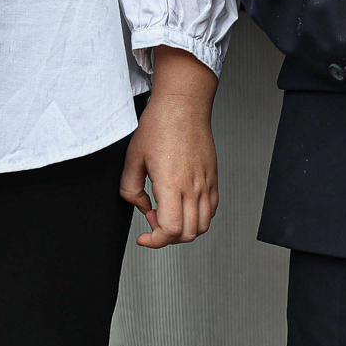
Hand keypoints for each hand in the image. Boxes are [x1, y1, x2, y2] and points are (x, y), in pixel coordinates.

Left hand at [121, 47, 217, 249]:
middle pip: (188, 234)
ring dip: (186, 229)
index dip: (155, 241)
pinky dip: (199, 217)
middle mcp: (193, 187)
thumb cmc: (160, 124)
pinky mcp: (214, 178)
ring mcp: (206, 183)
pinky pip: (212, 209)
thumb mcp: (133, 158)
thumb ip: (131, 189)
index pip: (170, 230)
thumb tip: (141, 207)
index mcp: (171, 183)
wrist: (182, 105)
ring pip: (203, 225)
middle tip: (154, 222)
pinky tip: (184, 205)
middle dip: (168, 237)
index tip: (145, 237)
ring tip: (170, 214)